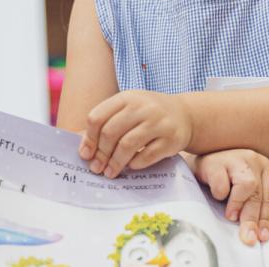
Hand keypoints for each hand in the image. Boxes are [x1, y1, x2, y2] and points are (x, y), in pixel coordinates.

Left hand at [78, 90, 193, 177]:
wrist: (185, 114)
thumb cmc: (149, 114)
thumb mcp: (129, 109)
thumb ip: (107, 122)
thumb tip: (83, 148)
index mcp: (127, 97)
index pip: (97, 117)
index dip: (88, 138)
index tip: (86, 154)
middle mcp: (143, 106)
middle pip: (111, 132)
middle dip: (101, 154)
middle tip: (97, 168)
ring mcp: (159, 122)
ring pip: (127, 145)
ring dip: (115, 163)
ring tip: (110, 172)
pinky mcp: (171, 139)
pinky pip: (146, 156)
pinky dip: (135, 164)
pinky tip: (131, 166)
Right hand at [192, 149, 268, 246]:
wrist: (196, 161)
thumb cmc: (219, 178)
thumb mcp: (239, 190)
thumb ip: (249, 204)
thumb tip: (253, 233)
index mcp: (263, 167)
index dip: (265, 218)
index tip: (262, 237)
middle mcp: (253, 159)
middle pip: (258, 194)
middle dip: (252, 219)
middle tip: (248, 238)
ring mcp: (235, 157)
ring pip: (247, 185)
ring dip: (238, 205)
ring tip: (230, 216)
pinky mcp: (217, 161)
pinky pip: (222, 185)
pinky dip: (219, 194)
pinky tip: (214, 194)